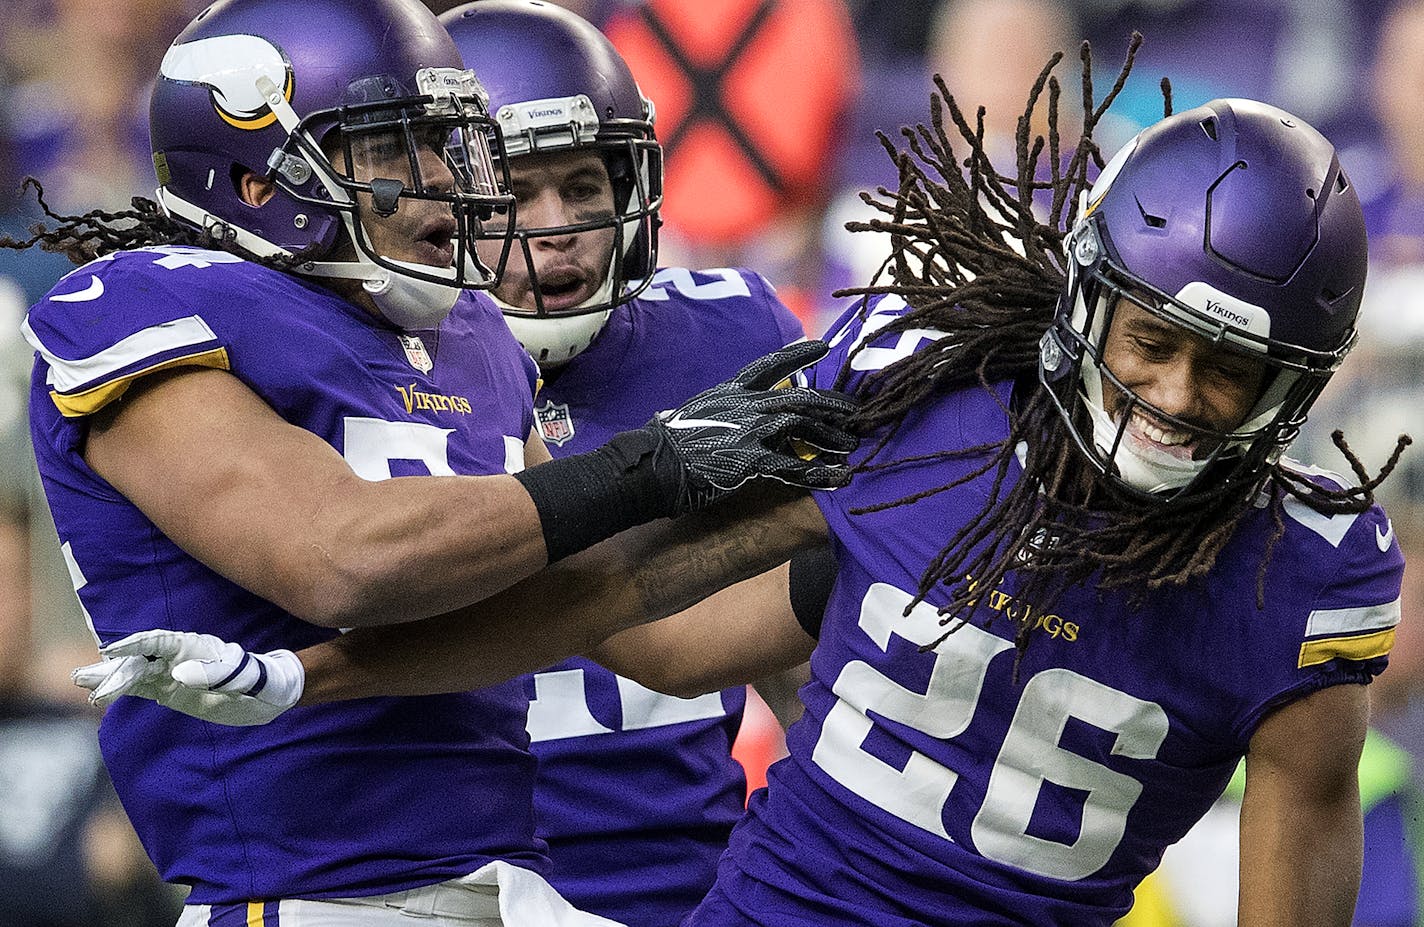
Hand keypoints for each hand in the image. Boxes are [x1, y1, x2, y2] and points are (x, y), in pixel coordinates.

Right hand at [72, 630, 304, 725]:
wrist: (270, 695)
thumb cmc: (262, 681)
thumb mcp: (246, 678)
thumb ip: (218, 674)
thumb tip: (180, 673)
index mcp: (197, 647)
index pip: (161, 643)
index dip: (137, 645)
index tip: (112, 651)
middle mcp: (180, 657)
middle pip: (141, 659)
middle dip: (114, 668)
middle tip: (85, 678)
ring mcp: (172, 673)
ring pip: (135, 673)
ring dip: (109, 677)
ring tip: (80, 680)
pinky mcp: (170, 690)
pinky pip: (141, 688)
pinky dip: (120, 690)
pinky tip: (99, 694)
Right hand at [645, 339, 856, 512]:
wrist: (654, 463)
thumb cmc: (670, 443)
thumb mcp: (700, 413)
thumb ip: (726, 412)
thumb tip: (740, 419)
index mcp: (731, 392)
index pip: (769, 366)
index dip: (797, 355)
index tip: (823, 345)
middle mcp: (745, 405)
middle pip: (799, 397)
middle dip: (831, 404)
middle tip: (855, 413)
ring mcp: (749, 429)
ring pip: (803, 425)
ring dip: (831, 436)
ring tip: (851, 446)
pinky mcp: (751, 459)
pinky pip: (795, 465)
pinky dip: (821, 473)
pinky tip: (840, 479)